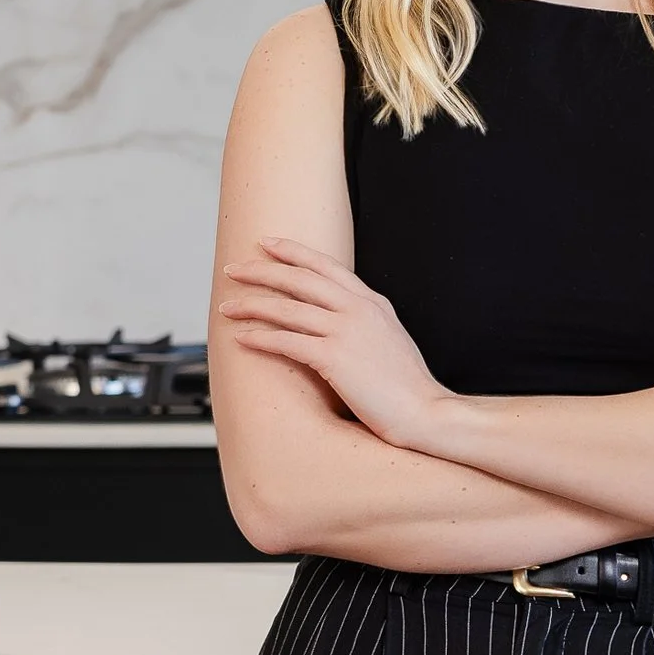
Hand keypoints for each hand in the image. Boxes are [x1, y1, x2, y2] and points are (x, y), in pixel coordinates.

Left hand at [219, 237, 449, 449]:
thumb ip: (365, 324)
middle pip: (300, 279)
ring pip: (287, 308)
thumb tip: (339, 322)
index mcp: (372, 303)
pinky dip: (260, 338)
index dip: (293, 252)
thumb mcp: (390, 340)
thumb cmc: (408, 386)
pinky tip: (241, 337)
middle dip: (262, 271)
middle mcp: (358, 310)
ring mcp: (346, 332)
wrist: (426, 411)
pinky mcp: (334, 358)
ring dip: (252, 305)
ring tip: (227, 305)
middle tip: (234, 268)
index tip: (268, 243)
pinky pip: (287, 341)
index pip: (326, 266)